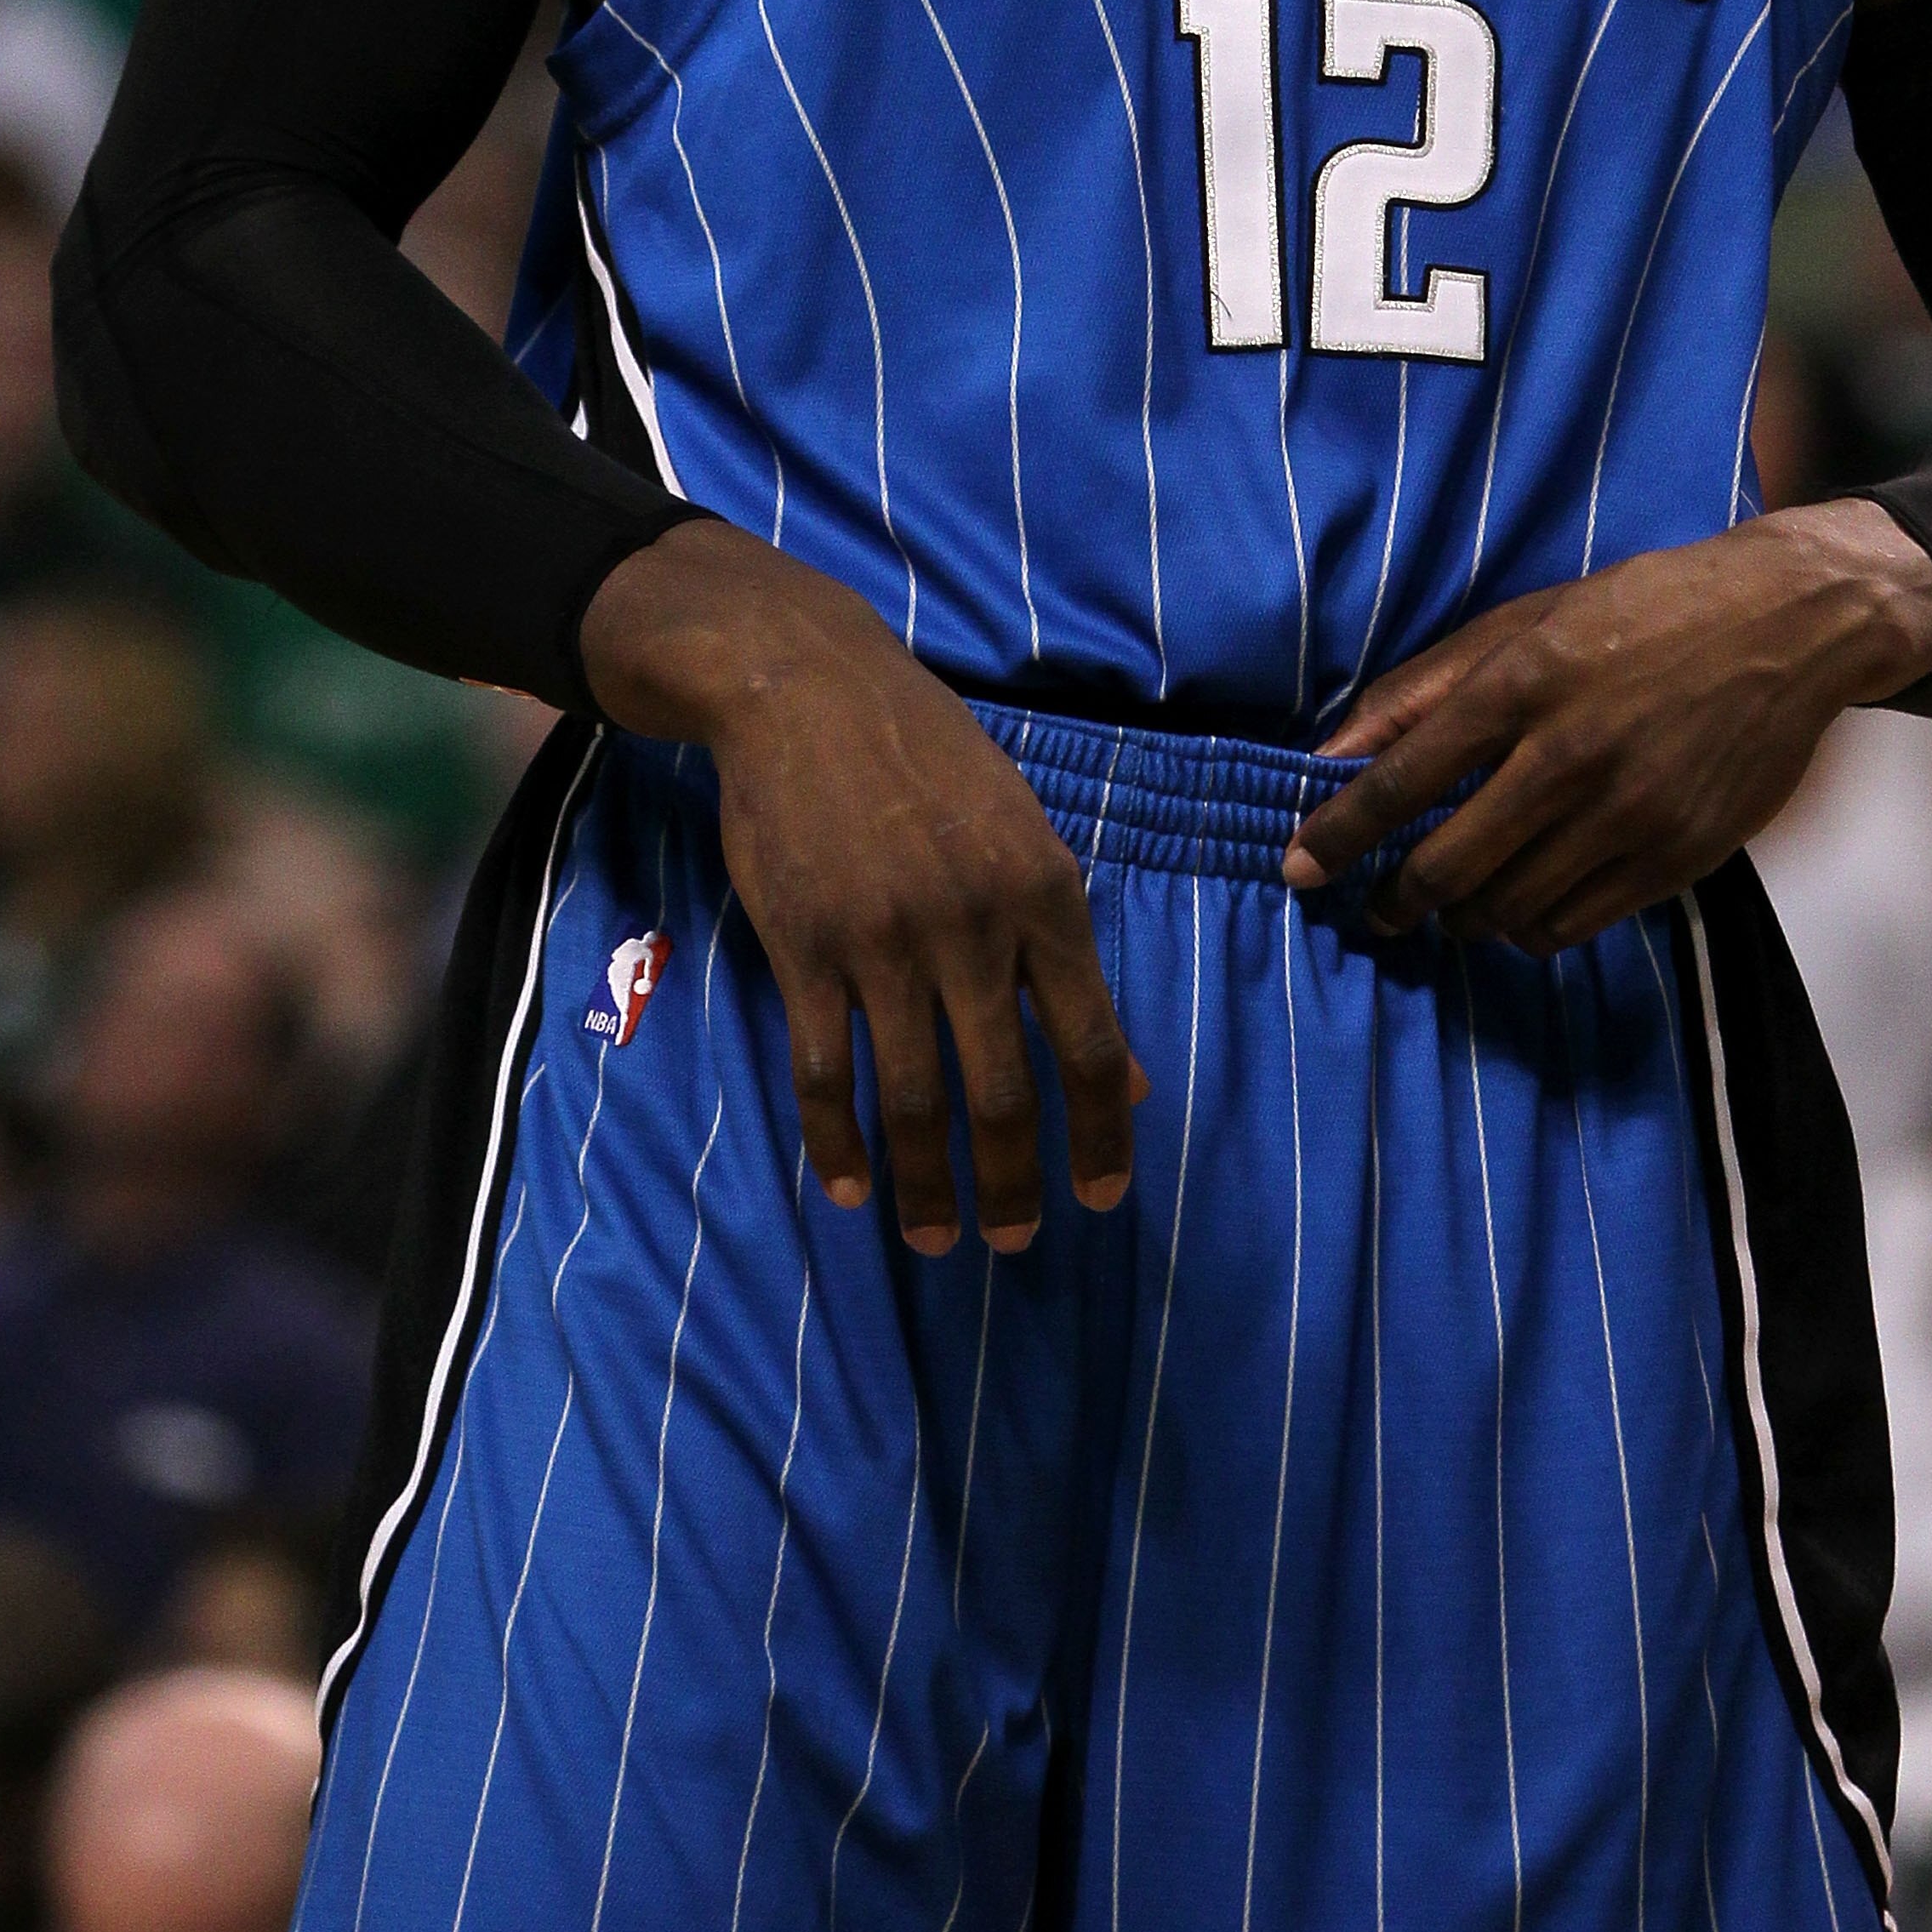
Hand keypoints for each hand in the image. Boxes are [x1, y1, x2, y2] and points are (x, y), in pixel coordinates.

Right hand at [580, 523, 1141, 1257]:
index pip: (1090, 1042)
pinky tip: (850, 1189)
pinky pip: (824, 1072)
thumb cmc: (929, 760)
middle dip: (1011, 1184)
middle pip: (1002, 1091)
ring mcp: (884, 942)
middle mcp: (974, 926)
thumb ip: (1067, 952)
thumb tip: (1125, 1070)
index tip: (1101, 1197)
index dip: (1101, 1132)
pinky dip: (838, 1144)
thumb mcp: (1023, 836)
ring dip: (926, 1185)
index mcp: (1044, 895)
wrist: (809, 689)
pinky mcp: (806, 948)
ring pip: (912, 1099)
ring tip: (934, 1238)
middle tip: (1014, 1242)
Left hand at [1279, 501, 1931, 952]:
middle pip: (1448, 863)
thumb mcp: (1529, 618)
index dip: (1338, 835)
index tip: (1299, 869)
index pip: (1401, 780)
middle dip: (1393, 900)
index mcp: (1525, 681)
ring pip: (1508, 907)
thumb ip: (1427, 686)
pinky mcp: (1677, 856)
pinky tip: (1519, 908)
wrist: (1789, 626)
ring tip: (1449, 905)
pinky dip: (1529, 929)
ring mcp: (1629, 813)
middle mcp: (1571, 754)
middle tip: (1376, 909)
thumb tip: (1335, 747)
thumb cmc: (1645, 610)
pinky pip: (1575, 924)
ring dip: (1462, 918)